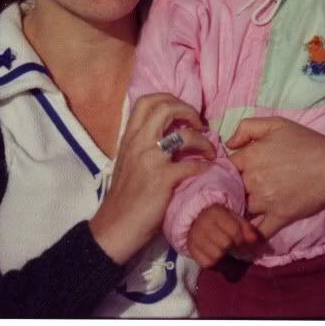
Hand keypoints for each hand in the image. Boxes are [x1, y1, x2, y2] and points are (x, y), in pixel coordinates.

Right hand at [89, 93, 214, 264]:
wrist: (115, 226)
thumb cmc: (123, 195)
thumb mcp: (127, 160)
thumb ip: (141, 144)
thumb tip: (164, 134)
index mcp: (129, 136)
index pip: (147, 101)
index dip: (169, 99)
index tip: (181, 112)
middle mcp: (139, 142)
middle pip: (166, 108)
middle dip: (188, 110)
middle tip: (199, 123)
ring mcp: (151, 160)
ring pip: (183, 135)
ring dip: (203, 141)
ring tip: (209, 150)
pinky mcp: (162, 180)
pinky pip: (191, 166)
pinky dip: (203, 167)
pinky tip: (206, 171)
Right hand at [187, 204, 258, 268]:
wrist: (196, 219)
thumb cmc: (220, 220)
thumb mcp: (234, 218)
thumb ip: (246, 228)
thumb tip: (254, 240)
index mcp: (215, 212)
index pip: (234, 232)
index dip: (240, 240)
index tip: (239, 240)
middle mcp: (203, 223)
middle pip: (225, 244)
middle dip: (231, 247)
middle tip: (230, 245)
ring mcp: (194, 236)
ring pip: (216, 256)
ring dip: (222, 255)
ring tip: (220, 248)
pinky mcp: (190, 249)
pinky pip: (206, 263)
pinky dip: (212, 262)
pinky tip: (212, 253)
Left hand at [227, 117, 324, 238]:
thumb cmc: (306, 142)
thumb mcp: (275, 124)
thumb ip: (246, 127)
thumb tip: (228, 144)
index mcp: (250, 157)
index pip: (223, 167)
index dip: (223, 170)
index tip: (224, 174)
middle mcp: (253, 180)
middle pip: (229, 189)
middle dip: (228, 190)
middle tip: (227, 193)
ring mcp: (266, 202)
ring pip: (240, 210)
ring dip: (236, 210)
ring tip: (233, 211)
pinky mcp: (280, 217)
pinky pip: (259, 231)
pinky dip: (250, 235)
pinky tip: (244, 236)